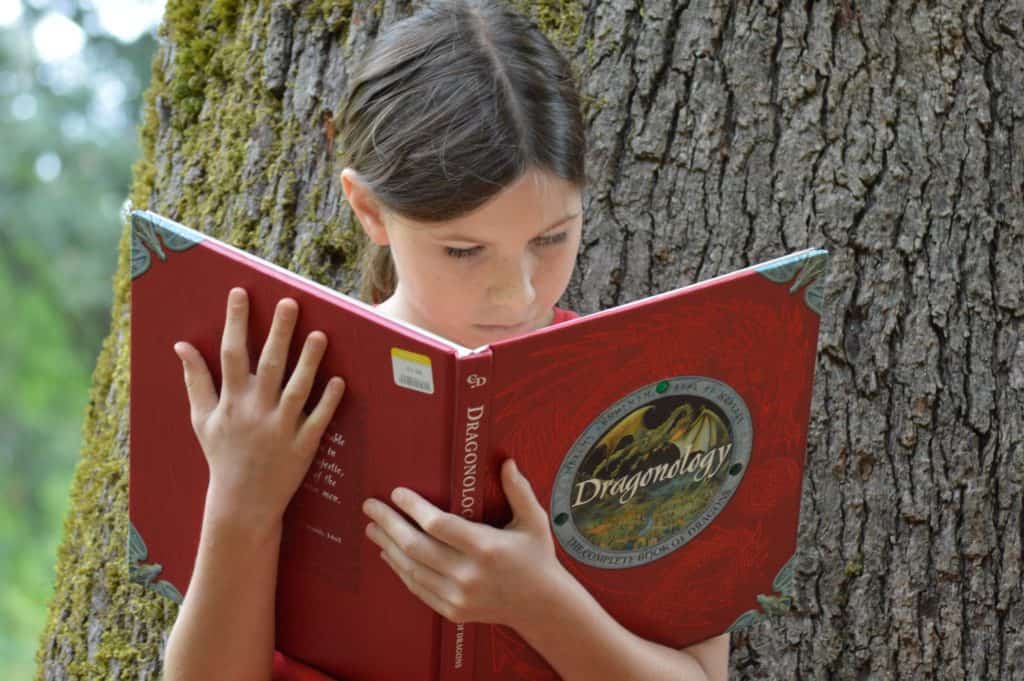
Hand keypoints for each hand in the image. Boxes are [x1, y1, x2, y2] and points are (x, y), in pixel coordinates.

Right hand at [173, 287, 345, 527]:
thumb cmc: (222, 455)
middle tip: (291, 301)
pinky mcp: (303, 446)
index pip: (232, 353)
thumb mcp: (202, 419)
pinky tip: (339, 380)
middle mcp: (255, 411)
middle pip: (269, 364)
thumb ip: (195, 380)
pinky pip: (318, 419)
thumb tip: (181, 345)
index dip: (236, 321)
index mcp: (231, 401)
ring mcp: (281, 428)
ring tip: (320, 334)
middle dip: (279, 331)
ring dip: (309, 361)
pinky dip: (328, 401)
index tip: (241, 292)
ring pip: (297, 389)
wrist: (241, 502)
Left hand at [362, 458, 565, 631]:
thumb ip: (519, 491)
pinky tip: (389, 553)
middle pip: (416, 546)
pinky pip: (418, 588)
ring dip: (388, 546)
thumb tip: (506, 462)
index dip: (414, 508)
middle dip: (388, 524)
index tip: (397, 492)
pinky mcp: (453, 610)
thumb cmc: (536, 556)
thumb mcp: (534, 521)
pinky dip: (400, 569)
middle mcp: (469, 574)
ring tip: (372, 527)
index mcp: (487, 548)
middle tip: (370, 506)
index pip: (439, 525)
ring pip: (411, 568)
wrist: (541, 606)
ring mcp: (459, 596)